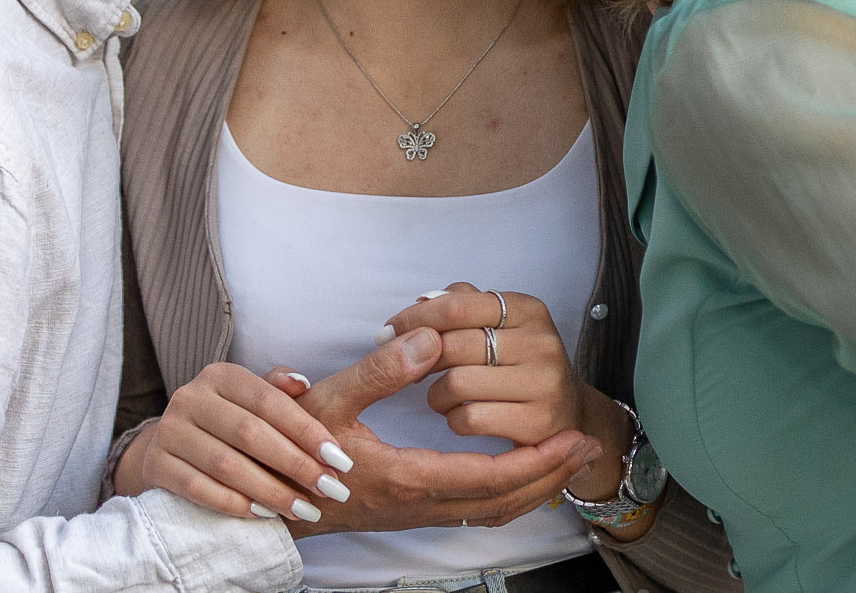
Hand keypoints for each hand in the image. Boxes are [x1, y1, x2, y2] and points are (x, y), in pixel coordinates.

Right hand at [111, 361, 355, 521]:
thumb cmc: (227, 422)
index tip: (338, 457)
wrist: (168, 445)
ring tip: (304, 508)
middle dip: (295, 464)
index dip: (306, 430)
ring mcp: (169, 431)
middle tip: (329, 488)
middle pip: (249, 433)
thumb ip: (277, 390)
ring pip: (226, 464)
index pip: (268, 401)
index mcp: (220, 376)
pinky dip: (234, 504)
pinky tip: (264, 515)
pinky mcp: (157, 465)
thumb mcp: (250, 398)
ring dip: (270, 490)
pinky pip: (199, 489)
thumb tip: (302, 383)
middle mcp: (190, 397)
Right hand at [277, 327, 604, 534]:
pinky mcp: (411, 514)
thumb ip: (380, 370)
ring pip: (490, 513)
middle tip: (585, 448)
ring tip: (565, 463)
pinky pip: (473, 514)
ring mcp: (416, 514)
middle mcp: (420, 504)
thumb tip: (426, 340)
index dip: (536, 460)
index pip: (490, 477)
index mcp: (408, 479)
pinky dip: (506, 499)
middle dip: (549, 476)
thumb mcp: (329, 402)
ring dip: (532, 489)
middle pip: (502, 501)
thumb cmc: (293, 451)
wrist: (270, 501)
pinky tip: (517, 480)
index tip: (571, 438)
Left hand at [385, 284, 641, 526]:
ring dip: (436, 395)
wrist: (569, 414)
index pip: (456, 305)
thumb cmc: (517, 363)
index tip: (389, 331)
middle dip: (420, 359)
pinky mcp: (538, 423)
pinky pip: (470, 419)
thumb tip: (420, 302)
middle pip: (452, 345)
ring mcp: (543, 383)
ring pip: (457, 384)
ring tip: (441, 397)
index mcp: (527, 309)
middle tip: (411, 370)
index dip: (414, 318)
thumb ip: (461, 305)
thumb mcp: (500, 324)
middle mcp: (541, 342)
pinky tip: (460, 417)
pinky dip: (454, 420)